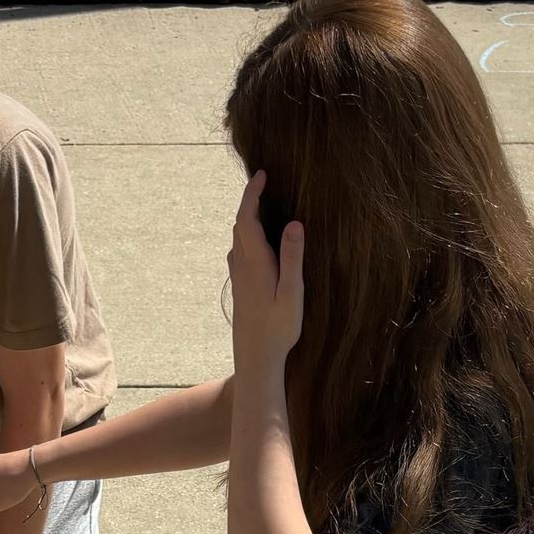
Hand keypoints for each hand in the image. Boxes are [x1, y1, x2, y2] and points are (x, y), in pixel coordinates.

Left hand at [229, 171, 306, 369]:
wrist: (255, 358)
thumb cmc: (278, 329)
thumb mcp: (292, 294)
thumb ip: (293, 258)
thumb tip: (294, 223)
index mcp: (255, 263)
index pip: (247, 218)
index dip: (252, 194)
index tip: (262, 175)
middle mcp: (242, 266)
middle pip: (240, 225)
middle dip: (251, 201)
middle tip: (266, 183)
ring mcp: (238, 277)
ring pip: (238, 239)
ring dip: (248, 218)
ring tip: (264, 205)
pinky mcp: (240, 287)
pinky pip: (240, 252)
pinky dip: (247, 236)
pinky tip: (258, 241)